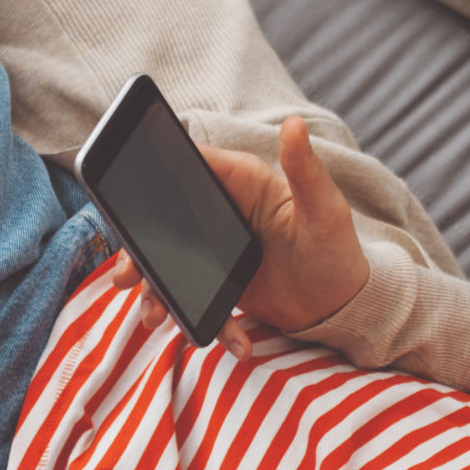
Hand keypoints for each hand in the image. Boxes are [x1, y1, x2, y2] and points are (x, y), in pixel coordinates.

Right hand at [106, 114, 368, 354]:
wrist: (343, 306)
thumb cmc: (339, 249)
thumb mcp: (324, 210)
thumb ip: (305, 170)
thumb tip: (294, 125)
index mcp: (242, 181)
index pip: (190, 166)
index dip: (152, 175)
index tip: (126, 198)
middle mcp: (223, 210)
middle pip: (164, 220)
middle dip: (139, 250)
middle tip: (126, 277)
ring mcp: (217, 248)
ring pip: (169, 265)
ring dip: (156, 292)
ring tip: (154, 317)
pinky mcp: (218, 282)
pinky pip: (194, 298)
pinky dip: (204, 322)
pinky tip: (233, 344)